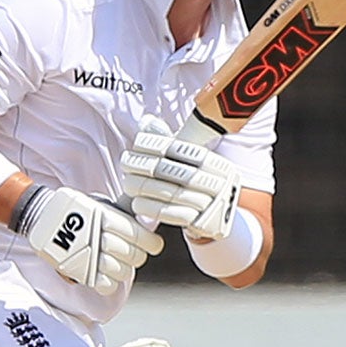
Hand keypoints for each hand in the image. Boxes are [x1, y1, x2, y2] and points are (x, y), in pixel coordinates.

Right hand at [22, 188, 162, 296]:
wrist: (42, 217)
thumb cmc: (77, 211)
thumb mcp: (101, 204)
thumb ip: (124, 210)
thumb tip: (148, 208)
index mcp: (109, 218)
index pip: (143, 238)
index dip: (151, 243)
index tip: (151, 244)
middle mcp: (101, 237)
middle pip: (135, 256)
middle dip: (137, 256)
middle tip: (130, 252)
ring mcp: (90, 256)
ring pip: (123, 272)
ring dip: (122, 269)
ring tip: (114, 261)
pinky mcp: (80, 271)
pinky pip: (106, 285)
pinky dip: (109, 282)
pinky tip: (105, 273)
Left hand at [121, 115, 239, 239]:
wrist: (215, 220)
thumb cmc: (197, 186)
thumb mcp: (189, 163)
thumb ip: (169, 142)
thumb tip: (147, 121)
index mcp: (218, 164)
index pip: (184, 149)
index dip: (158, 144)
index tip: (136, 144)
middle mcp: (220, 183)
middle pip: (175, 171)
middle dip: (145, 166)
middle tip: (125, 163)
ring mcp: (214, 205)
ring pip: (171, 193)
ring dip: (144, 188)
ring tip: (127, 184)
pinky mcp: (203, 224)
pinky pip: (172, 214)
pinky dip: (151, 208)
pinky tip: (137, 204)